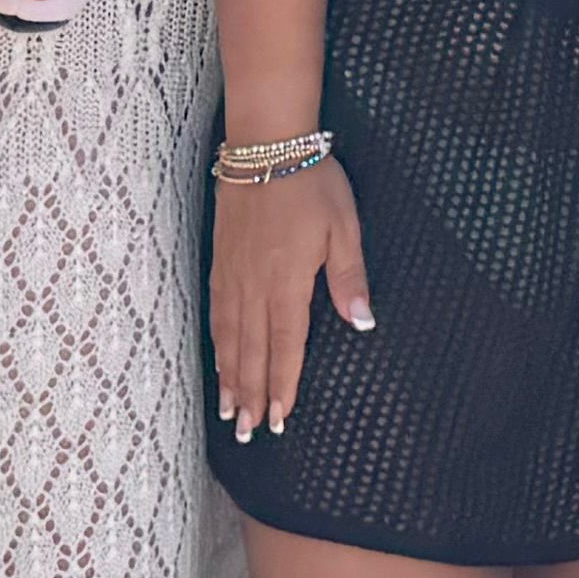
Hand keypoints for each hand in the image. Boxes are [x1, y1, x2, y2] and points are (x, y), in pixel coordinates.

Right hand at [209, 152, 371, 439]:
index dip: (282, 386)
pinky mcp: (220, 260)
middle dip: (250, 395)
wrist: (266, 144)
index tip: (278, 420)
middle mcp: (255, 287)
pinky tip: (217, 359)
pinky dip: (216, 343)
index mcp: (288, 283)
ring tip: (227, 411)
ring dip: (229, 377)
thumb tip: (362, 323)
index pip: (285, 347)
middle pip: (251, 352)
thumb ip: (349, 278)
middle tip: (247, 432)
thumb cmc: (312, 183)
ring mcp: (233, 275)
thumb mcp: (344, 227)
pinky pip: (215, 312)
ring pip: (228, 338)